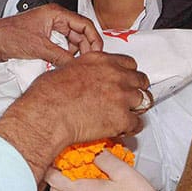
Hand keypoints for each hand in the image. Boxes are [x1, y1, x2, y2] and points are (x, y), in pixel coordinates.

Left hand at [0, 4, 101, 70]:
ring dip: (76, 50)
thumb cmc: (10, 36)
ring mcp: (50, 26)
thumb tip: (76, 65)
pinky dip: (67, 52)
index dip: (94, 38)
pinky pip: (62, 43)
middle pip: (80, 31)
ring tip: (77, 62)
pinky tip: (66, 61)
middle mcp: (55, 17)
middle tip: (89, 61)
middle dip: (86, 46)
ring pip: (72, 38)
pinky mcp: (45, 35)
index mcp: (55, 13)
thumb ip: (61, 56)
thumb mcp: (40, 48)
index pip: (84, 23)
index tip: (98, 51)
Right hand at [0, 51, 148, 182]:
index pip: (129, 63)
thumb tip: (82, 78)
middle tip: (128, 99)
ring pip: (144, 100)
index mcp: (100, 60)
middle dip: (136, 89)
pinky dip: (131, 128)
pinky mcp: (122, 118)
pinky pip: (137, 124)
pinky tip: (121, 130)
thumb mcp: (65, 70)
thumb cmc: (47, 95)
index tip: (125, 81)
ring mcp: (121, 96)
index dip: (128, 74)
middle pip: (141, 80)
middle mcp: (115, 75)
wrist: (47, 116)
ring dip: (136, 108)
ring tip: (125, 116)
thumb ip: (84, 71)